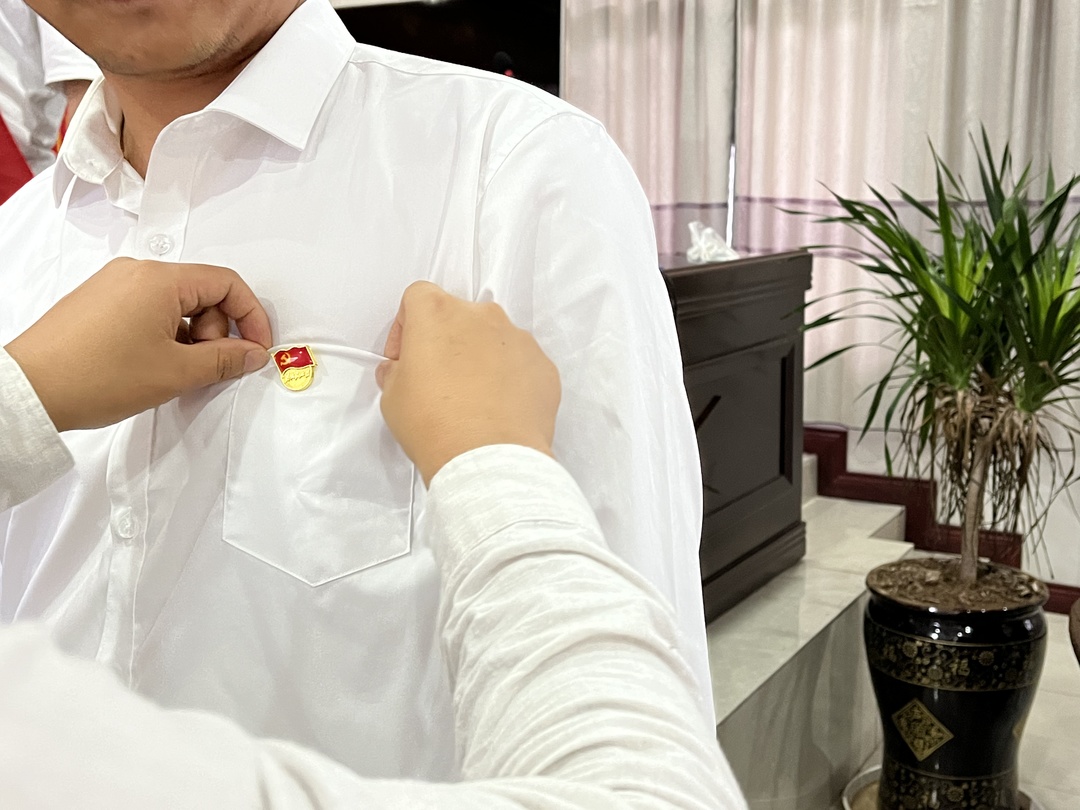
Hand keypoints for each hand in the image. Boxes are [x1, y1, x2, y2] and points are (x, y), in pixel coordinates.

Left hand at [5, 258, 272, 431]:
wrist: (29, 390)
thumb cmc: (94, 376)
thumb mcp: (175, 373)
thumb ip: (224, 360)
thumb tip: (251, 353)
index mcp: (160, 279)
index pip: (226, 283)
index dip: (251, 316)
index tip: (256, 348)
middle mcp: (137, 271)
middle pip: (202, 292)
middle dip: (216, 331)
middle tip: (206, 367)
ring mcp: (115, 284)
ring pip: (176, 303)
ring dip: (189, 336)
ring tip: (173, 372)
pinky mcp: (100, 301)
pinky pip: (149, 309)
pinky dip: (164, 334)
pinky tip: (152, 365)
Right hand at [376, 282, 559, 485]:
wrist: (488, 459)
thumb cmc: (438, 426)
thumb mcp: (392, 398)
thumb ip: (396, 373)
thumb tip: (401, 373)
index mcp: (438, 313)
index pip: (418, 297)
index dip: (406, 326)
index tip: (405, 355)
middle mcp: (482, 316)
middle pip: (459, 316)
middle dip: (447, 343)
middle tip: (438, 380)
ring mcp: (517, 339)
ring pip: (494, 339)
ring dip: (480, 359)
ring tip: (471, 400)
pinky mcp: (543, 365)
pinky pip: (522, 363)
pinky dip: (510, 379)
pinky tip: (497, 410)